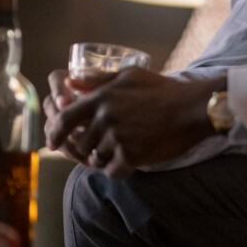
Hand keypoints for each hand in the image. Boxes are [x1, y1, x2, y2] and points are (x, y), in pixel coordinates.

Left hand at [45, 66, 224, 176]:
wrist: (193, 109)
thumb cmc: (163, 90)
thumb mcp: (130, 76)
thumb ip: (97, 79)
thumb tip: (69, 81)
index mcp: (102, 97)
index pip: (64, 118)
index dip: (55, 132)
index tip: (52, 142)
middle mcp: (105, 117)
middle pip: (81, 142)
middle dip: (88, 148)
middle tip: (102, 149)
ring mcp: (117, 137)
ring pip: (97, 157)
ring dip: (105, 158)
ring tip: (121, 153)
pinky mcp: (131, 155)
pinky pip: (113, 170)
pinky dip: (120, 169)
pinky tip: (131, 162)